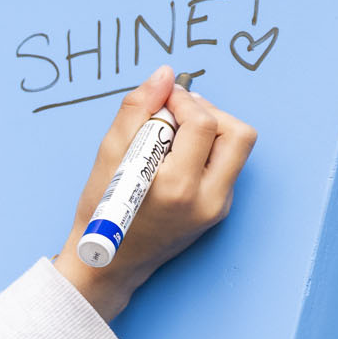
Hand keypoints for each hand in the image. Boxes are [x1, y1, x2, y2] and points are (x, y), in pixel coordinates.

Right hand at [53, 66, 256, 322]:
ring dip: (212, 130)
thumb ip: (136, 110)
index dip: (183, 100)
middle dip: (209, 112)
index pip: (202, 123)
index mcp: (177, 186)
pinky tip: (177, 156)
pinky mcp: (218, 211)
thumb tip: (164, 75)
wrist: (108, 263)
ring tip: (178, 132)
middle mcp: (206, 199)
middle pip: (237, 134)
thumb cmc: (100, 211)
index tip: (163, 98)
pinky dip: (206, 151)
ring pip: (238, 149)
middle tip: (178, 112)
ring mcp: (216, 207)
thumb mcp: (108, 156)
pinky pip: (226, 167)